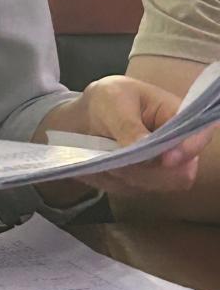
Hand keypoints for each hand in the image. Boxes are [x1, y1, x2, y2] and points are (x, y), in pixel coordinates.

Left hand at [48, 75, 214, 196]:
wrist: (90, 116)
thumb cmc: (108, 99)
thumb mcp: (113, 101)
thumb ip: (129, 126)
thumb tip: (145, 146)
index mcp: (177, 115)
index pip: (199, 135)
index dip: (188, 150)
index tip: (165, 159)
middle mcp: (178, 146)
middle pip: (180, 171)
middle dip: (147, 168)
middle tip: (116, 156)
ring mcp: (164, 168)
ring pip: (157, 184)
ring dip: (127, 174)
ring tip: (104, 156)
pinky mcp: (146, 182)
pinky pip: (135, 189)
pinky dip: (114, 180)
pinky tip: (100, 164)